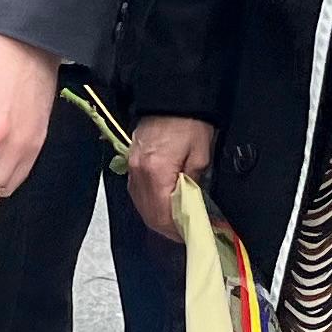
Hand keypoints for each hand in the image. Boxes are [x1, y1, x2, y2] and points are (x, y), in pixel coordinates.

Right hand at [127, 115, 215, 242]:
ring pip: (141, 205)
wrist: (170, 96)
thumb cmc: (189, 123)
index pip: (163, 214)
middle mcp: (139, 173)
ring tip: (175, 225)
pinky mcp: (131, 161)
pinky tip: (162, 208)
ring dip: (157, 219)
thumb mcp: (201, 155)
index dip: (176, 230)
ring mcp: (132, 167)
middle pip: (149, 214)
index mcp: (157, 172)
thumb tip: (192, 202)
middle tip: (184, 234)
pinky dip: (149, 205)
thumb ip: (194, 183)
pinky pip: (137, 192)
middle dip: (166, 229)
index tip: (190, 236)